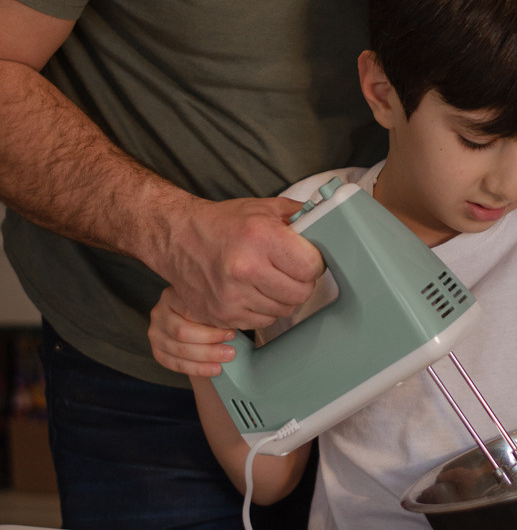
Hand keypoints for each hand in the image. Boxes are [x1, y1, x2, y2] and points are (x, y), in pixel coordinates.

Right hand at [149, 286, 234, 376]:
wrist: (193, 322)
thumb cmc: (205, 310)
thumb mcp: (208, 303)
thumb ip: (215, 308)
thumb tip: (236, 319)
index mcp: (171, 296)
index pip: (189, 311)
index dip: (211, 324)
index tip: (232, 331)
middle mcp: (159, 313)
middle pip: (182, 332)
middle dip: (209, 344)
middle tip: (231, 351)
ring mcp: (155, 333)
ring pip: (179, 350)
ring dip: (205, 358)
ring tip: (225, 359)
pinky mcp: (157, 351)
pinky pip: (175, 364)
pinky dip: (196, 369)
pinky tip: (213, 369)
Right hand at [160, 195, 323, 329]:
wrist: (177, 237)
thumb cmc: (222, 223)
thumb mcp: (262, 208)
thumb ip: (298, 215)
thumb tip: (326, 222)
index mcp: (260, 238)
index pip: (311, 266)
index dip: (315, 263)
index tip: (308, 259)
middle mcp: (245, 268)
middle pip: (301, 293)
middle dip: (302, 282)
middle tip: (291, 271)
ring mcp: (232, 296)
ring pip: (283, 310)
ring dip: (283, 297)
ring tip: (270, 280)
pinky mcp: (221, 314)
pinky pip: (262, 321)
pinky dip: (263, 309)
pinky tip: (254, 291)